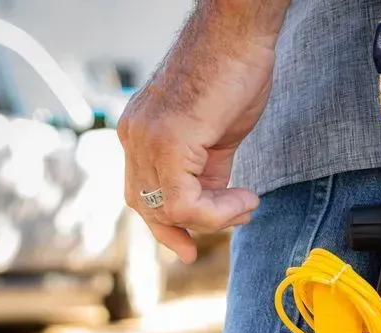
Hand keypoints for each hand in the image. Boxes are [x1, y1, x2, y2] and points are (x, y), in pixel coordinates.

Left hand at [117, 5, 279, 263]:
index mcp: (142, 132)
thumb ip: (208, 167)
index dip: (166, 224)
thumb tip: (215, 196)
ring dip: (213, 218)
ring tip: (246, 205)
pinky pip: (185, 201)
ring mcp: (147, 139)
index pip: (143, 192)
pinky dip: (217, 211)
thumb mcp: (217, 133)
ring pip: (168, 209)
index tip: (189, 247)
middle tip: (216, 238)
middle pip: (146, 206)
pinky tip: (244, 199)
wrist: (240, 37)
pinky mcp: (168, 141)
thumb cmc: (234, 72)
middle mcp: (135, 136)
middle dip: (180, 231)